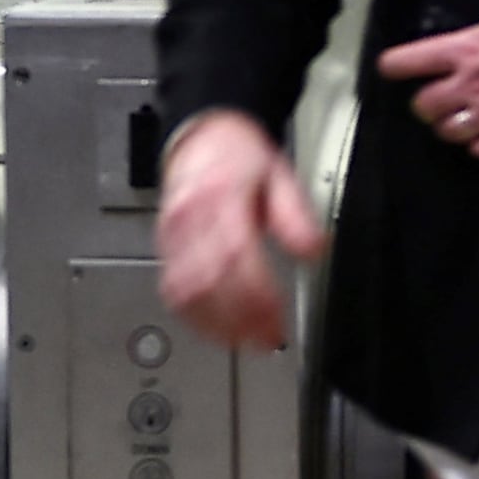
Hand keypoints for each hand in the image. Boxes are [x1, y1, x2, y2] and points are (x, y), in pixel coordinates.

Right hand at [157, 110, 325, 353]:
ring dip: (215, 324)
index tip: (276, 321)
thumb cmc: (240, 157)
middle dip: (239, 319)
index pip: (235, 255)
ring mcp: (173, 235)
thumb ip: (297, 215)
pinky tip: (216, 329)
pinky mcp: (164, 248)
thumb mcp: (280, 175)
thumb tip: (314, 250)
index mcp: (221, 197)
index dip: (255, 295)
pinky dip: (194, 316)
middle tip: (267, 340)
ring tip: (245, 341)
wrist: (202, 137)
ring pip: (186, 291)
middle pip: (209, 280)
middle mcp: (191, 219)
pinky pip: (172, 290)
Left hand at [373, 0, 478, 161]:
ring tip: (460, 114)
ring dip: (449, 122)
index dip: (393, 64)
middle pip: (423, 107)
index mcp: (468, 50)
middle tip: (435, 91)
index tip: (392, 65)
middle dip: (424, 99)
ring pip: (448, 132)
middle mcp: (472, 88)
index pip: (408, 63)